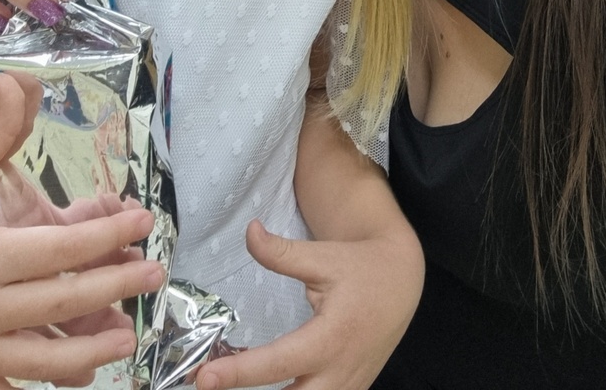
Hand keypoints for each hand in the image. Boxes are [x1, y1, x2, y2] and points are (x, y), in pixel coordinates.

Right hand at [0, 74, 164, 389]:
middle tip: (155, 275)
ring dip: (89, 355)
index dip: (109, 235)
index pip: (62, 249)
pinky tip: (74, 384)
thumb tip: (18, 81)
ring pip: (39, 362)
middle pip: (62, 303)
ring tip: (127, 339)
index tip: (144, 221)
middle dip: (115, 288)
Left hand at [195, 218, 423, 389]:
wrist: (402, 280)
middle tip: (207, 386)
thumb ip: (281, 253)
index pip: (277, 363)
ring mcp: (347, 389)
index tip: (203, 378)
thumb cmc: (360, 267)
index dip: (237, 373)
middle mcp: (339, 373)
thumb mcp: (322, 256)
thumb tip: (249, 232)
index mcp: (330, 338)